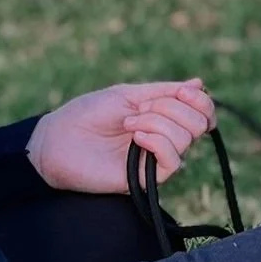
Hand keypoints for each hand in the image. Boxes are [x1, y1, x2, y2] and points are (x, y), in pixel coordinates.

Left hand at [27, 79, 214, 193]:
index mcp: (162, 117)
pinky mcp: (147, 179)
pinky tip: (136, 138)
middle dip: (173, 109)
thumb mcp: (128, 95)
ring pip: (186, 139)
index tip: (182, 93)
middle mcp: (165, 139)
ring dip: (157, 123)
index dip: (201, 101)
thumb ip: (164, 92)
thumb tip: (198, 83)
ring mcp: (156, 159)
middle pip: (199, 123)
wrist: (58, 140)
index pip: (202, 112)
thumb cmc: (87, 115)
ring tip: (128, 125)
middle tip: (141, 109)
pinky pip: (173, 161)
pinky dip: (158, 142)